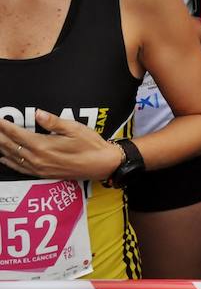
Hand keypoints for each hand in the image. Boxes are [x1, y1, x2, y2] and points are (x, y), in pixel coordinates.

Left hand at [0, 110, 121, 179]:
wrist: (102, 164)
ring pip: (13, 157)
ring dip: (1, 147)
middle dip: (0, 136)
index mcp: (44, 146)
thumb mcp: (75, 128)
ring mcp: (40, 168)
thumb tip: (38, 114)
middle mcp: (38, 159)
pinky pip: (20, 168)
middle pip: (11, 146)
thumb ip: (54, 122)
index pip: (17, 135)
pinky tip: (3, 158)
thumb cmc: (91, 145)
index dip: (5, 126)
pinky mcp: (44, 174)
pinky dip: (9, 162)